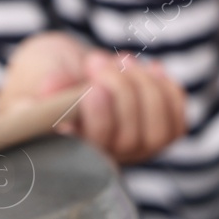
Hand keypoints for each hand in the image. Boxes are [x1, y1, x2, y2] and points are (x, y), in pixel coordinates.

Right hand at [0, 32, 186, 162]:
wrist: (72, 69)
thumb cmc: (51, 73)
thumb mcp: (41, 72)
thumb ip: (46, 83)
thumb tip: (50, 89)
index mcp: (72, 151)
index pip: (95, 150)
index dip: (100, 120)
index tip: (93, 88)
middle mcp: (106, 158)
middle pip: (130, 138)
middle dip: (121, 91)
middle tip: (96, 62)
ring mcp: (135, 150)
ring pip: (158, 132)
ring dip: (147, 89)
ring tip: (122, 60)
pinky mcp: (157, 134)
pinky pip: (177, 124)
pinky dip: (169, 92)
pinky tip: (152, 69)